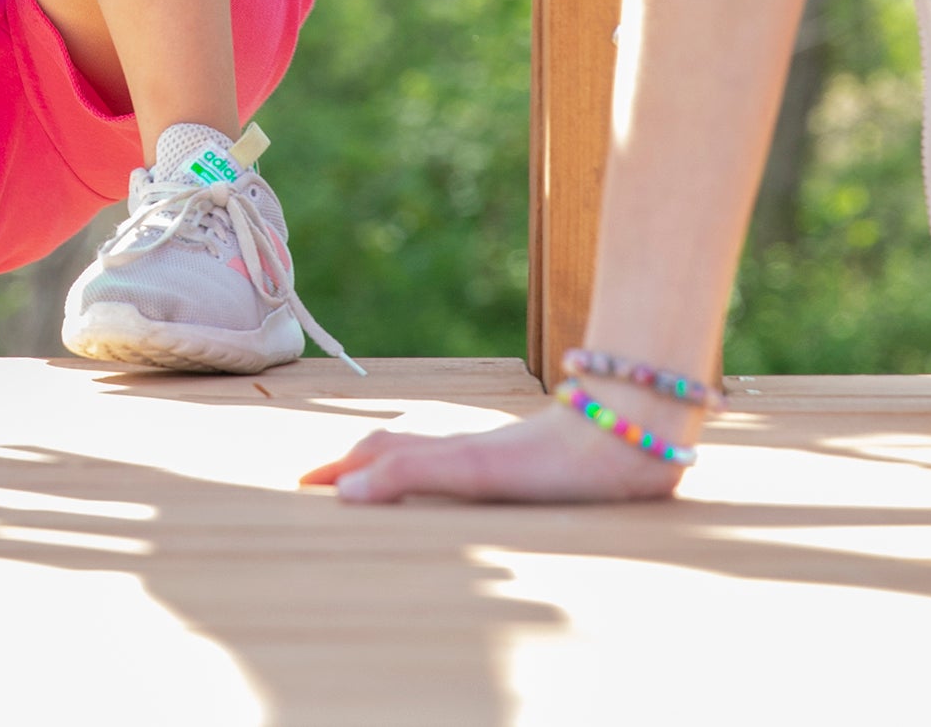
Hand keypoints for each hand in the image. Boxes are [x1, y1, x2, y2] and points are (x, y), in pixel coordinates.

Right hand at [300, 402, 685, 504]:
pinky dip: (444, 477)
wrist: (623, 437)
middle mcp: (466, 452)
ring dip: (400, 469)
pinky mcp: (531, 472)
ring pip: (436, 458)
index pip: (380, 456)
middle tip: (331, 485)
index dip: (342, 469)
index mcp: (446, 454)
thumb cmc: (549, 461)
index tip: (306, 484)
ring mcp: (498, 459)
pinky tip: (464, 490)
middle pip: (402, 451)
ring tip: (380, 485)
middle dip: (362, 466)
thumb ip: (408, 474)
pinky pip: (470, 472)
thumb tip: (346, 493)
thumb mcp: (470, 470)